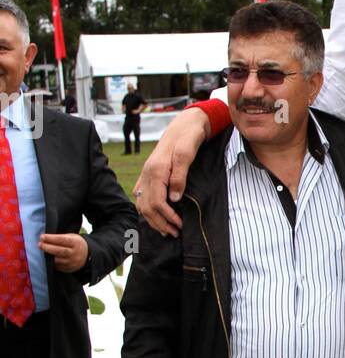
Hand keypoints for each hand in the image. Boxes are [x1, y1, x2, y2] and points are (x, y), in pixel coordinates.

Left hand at [39, 232, 89, 272]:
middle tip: (39, 244)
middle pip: (59, 251)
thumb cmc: (74, 243)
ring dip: (48, 256)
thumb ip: (60, 238)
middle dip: (48, 248)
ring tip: (41, 252)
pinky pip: (58, 266)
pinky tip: (47, 258)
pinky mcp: (69, 269)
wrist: (87, 254)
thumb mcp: (71, 237)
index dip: (51, 238)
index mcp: (75, 243)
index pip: (62, 240)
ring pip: (57, 260)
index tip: (42, 237)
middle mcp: (74, 253)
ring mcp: (72, 262)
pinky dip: (51, 262)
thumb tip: (44, 238)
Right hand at [133, 108, 209, 236]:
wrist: (185, 124)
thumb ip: (180, 176)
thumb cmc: (188, 137)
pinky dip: (147, 210)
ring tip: (167, 230)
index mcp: (156, 170)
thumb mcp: (187, 154)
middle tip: (175, 233)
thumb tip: (174, 199)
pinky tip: (156, 217)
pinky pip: (142, 196)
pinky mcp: (149, 173)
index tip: (180, 225)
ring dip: (153, 220)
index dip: (168, 217)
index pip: (157, 202)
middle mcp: (148, 173)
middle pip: (147, 207)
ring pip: (142, 203)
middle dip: (160, 223)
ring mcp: (146, 173)